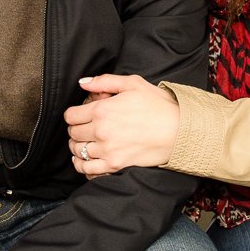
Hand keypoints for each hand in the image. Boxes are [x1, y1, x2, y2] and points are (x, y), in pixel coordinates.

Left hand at [65, 74, 179, 175]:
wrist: (179, 130)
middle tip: (84, 128)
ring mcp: (107, 149)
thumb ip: (105, 81)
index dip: (73, 114)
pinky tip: (84, 161)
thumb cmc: (159, 106)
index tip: (80, 115)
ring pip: (77, 151)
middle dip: (76, 129)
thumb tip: (83, 83)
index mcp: (102, 109)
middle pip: (73, 133)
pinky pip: (87, 169)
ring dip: (78, 147)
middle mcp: (101, 130)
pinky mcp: (115, 164)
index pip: (71, 116)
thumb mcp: (133, 84)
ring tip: (85, 143)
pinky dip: (81, 165)